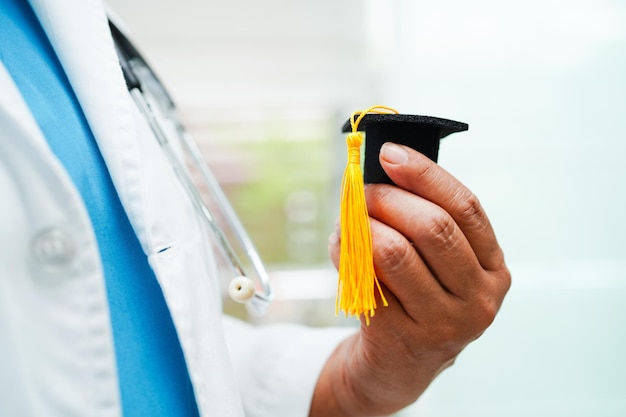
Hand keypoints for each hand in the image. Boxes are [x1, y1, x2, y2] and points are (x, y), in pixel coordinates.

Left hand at [310, 142, 510, 416]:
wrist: (400, 366)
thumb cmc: (417, 300)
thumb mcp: (439, 264)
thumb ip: (424, 221)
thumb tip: (382, 169)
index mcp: (493, 268)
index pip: (466, 207)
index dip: (425, 173)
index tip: (389, 151)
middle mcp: (479, 297)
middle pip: (434, 227)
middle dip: (389, 198)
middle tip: (362, 190)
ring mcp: (445, 323)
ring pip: (397, 252)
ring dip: (365, 224)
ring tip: (351, 218)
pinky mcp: (404, 339)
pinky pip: (366, 280)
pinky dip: (345, 253)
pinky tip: (340, 245)